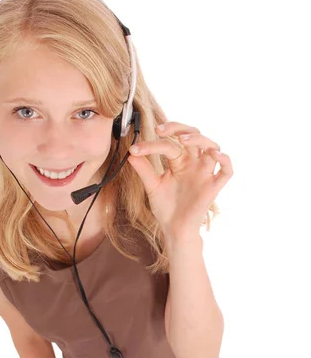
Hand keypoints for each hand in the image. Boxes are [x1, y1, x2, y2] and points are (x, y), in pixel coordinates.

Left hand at [127, 121, 233, 239]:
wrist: (174, 229)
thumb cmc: (166, 207)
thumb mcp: (152, 186)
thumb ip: (144, 170)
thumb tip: (131, 153)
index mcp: (179, 161)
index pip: (169, 144)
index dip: (152, 144)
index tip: (135, 149)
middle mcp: (194, 163)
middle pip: (194, 135)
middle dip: (178, 128)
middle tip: (160, 130)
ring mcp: (205, 173)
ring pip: (212, 147)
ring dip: (199, 139)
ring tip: (183, 139)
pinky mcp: (213, 187)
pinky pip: (227, 171)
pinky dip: (225, 160)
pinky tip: (215, 154)